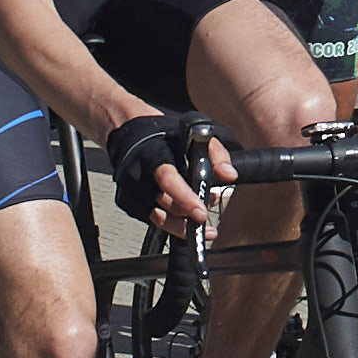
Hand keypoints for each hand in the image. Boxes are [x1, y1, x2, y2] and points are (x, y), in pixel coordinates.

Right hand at [106, 111, 228, 230]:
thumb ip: (216, 154)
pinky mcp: (128, 202)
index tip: (201, 213)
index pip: (168, 179)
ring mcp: (131, 191)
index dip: (185, 198)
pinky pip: (151, 221)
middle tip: (207, 213)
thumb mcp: (195, 135)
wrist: (132, 132)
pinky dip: (170, 223)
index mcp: (154, 154)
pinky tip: (183, 216)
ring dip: (182, 225)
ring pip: (158, 219)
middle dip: (189, 214)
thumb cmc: (165, 135)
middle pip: (165, 205)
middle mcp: (139, 174)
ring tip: (201, 218)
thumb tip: (229, 175)